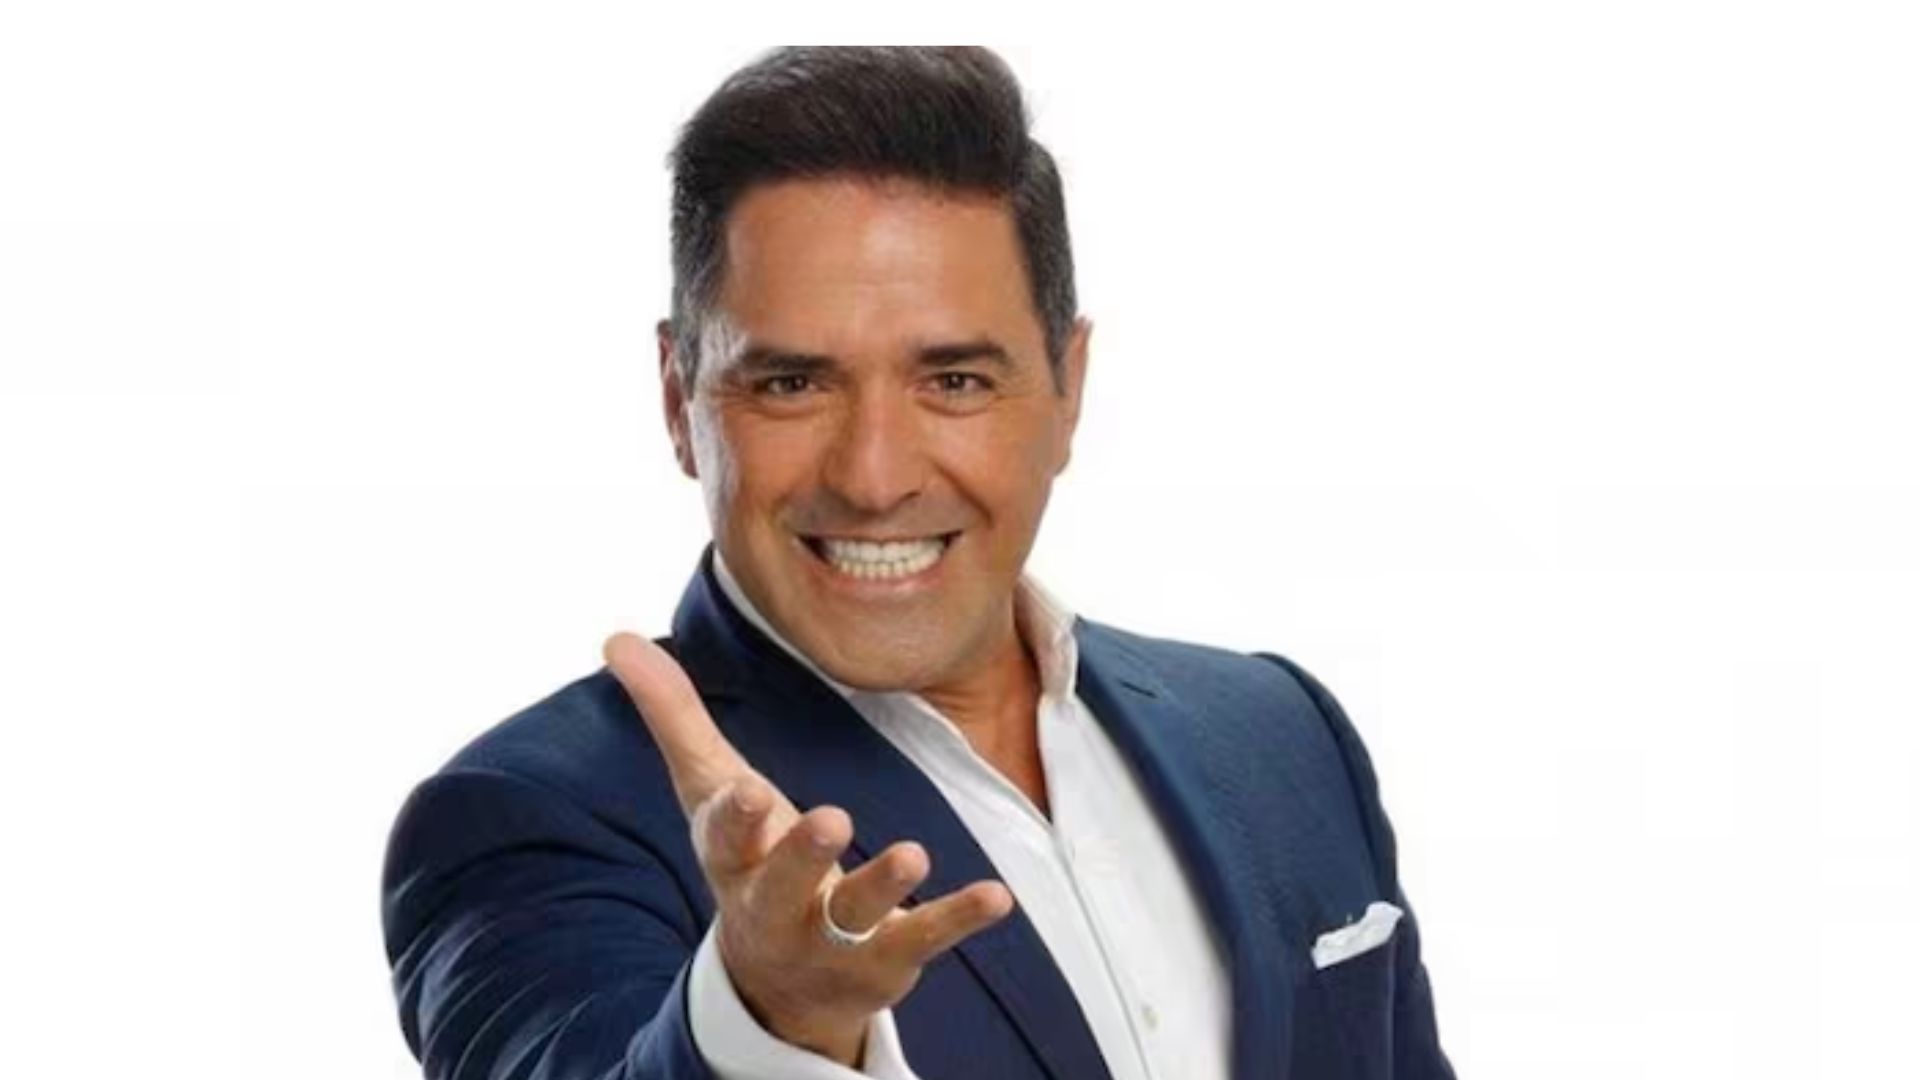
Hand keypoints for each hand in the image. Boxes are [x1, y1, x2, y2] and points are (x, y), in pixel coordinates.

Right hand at [603, 632, 1015, 1066]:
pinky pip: (927, 938)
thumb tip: (615, 637)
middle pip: (786, 884)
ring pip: (857, 915)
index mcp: (735, 860)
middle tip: (832, 820)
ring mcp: (835, 938)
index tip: (743, 793)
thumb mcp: (709, 791)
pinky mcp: (890, 958)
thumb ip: (673, 715)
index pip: (726, 840)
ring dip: (883, 885)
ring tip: (914, 854)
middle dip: (803, 856)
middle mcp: (778, 906)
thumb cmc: (748, 862)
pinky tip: (996, 895)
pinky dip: (959, 917)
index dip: (734, 820)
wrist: (780, 987)